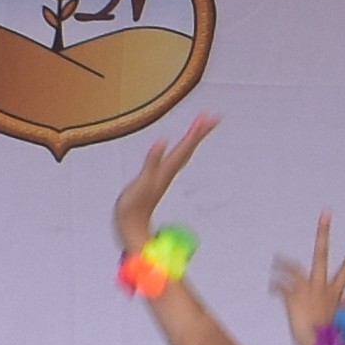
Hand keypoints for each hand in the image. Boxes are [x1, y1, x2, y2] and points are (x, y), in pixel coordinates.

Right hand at [111, 111, 218, 253]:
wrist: (131, 227)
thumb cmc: (133, 207)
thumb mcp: (141, 182)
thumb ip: (152, 161)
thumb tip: (163, 141)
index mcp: (166, 169)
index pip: (185, 147)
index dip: (196, 132)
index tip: (208, 117)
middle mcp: (169, 171)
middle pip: (189, 148)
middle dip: (200, 131)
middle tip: (213, 116)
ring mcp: (165, 175)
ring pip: (184, 153)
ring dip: (193, 138)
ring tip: (201, 125)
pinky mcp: (159, 178)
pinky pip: (175, 158)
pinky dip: (181, 148)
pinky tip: (181, 145)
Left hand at [266, 214, 344, 344]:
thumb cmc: (330, 337)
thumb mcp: (339, 318)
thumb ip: (341, 304)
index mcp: (335, 292)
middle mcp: (321, 287)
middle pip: (322, 254)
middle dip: (324, 232)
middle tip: (326, 213)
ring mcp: (306, 290)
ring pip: (293, 268)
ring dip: (282, 263)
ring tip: (275, 260)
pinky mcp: (292, 298)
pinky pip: (280, 286)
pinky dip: (276, 286)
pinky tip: (272, 289)